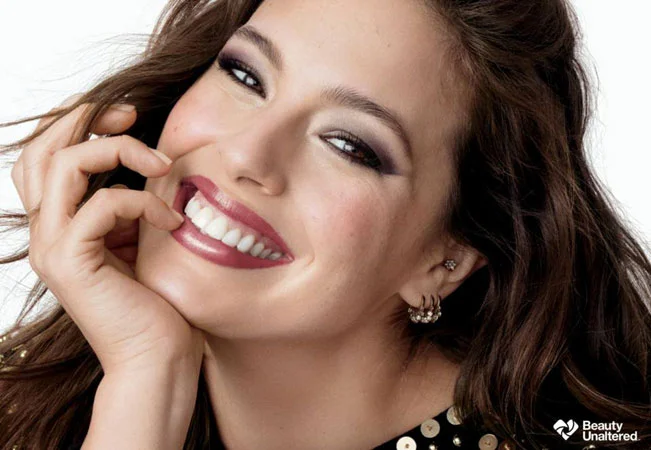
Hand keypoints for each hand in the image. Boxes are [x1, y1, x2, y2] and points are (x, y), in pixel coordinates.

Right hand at [11, 95, 204, 374]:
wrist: (158, 356)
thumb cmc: (157, 301)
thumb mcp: (141, 240)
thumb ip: (129, 207)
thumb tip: (148, 168)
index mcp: (60, 226)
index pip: (45, 156)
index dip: (77, 124)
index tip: (126, 116)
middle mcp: (46, 233)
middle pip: (40, 150)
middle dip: (85, 119)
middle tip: (130, 114)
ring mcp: (53, 248)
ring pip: (61, 166)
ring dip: (116, 150)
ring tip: (161, 164)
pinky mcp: (71, 263)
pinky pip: (100, 204)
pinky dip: (140, 201)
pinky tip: (170, 221)